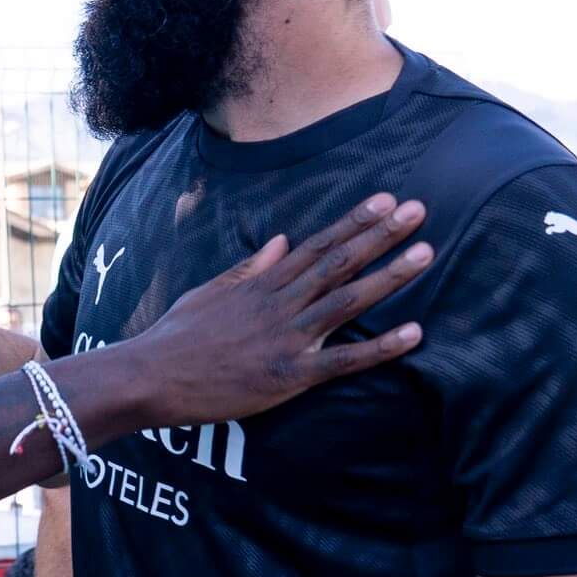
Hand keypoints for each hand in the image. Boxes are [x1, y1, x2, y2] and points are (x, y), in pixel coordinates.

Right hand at [121, 194, 430, 426]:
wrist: (150, 377)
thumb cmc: (175, 338)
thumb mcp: (208, 292)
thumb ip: (248, 268)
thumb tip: (280, 240)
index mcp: (261, 284)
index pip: (316, 245)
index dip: (353, 222)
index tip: (384, 200)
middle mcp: (279, 304)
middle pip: (339, 263)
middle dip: (381, 235)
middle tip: (418, 211)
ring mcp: (286, 339)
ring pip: (347, 302)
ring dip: (389, 277)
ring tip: (426, 254)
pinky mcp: (289, 376)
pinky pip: (343, 361)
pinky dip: (381, 348)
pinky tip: (414, 333)